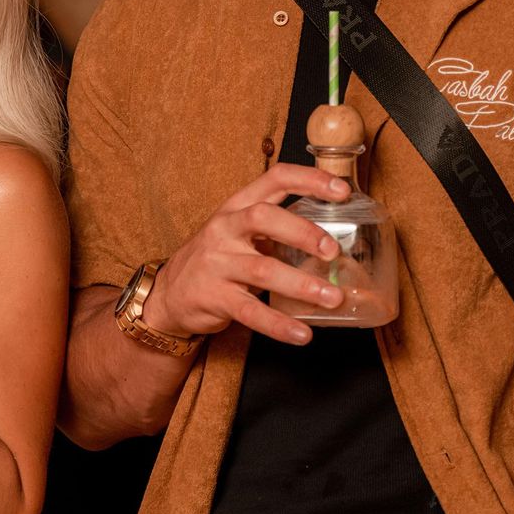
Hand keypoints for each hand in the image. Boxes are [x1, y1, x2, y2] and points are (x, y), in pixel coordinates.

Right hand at [143, 162, 351, 347]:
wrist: (170, 292)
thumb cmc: (218, 258)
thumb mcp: (240, 232)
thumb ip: (278, 228)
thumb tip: (335, 238)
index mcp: (238, 206)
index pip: (275, 179)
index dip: (310, 180)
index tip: (343, 190)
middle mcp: (225, 229)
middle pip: (264, 217)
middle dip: (303, 233)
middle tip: (333, 252)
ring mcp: (218, 263)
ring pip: (262, 270)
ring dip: (302, 285)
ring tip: (333, 298)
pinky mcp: (215, 297)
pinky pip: (251, 312)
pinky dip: (279, 324)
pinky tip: (302, 334)